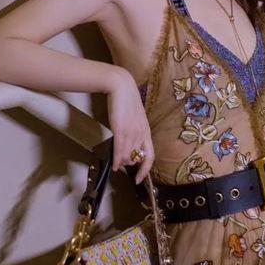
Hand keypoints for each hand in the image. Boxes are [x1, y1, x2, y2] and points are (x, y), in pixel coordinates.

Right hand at [107, 70, 154, 184]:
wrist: (121, 87)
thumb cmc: (126, 101)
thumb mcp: (134, 118)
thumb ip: (134, 131)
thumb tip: (129, 145)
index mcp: (146, 130)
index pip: (150, 156)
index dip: (146, 170)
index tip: (139, 178)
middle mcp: (141, 133)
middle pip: (137, 158)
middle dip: (130, 164)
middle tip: (122, 165)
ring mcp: (131, 132)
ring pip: (128, 155)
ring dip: (122, 162)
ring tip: (117, 163)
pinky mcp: (121, 129)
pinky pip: (120, 150)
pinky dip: (117, 160)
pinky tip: (114, 166)